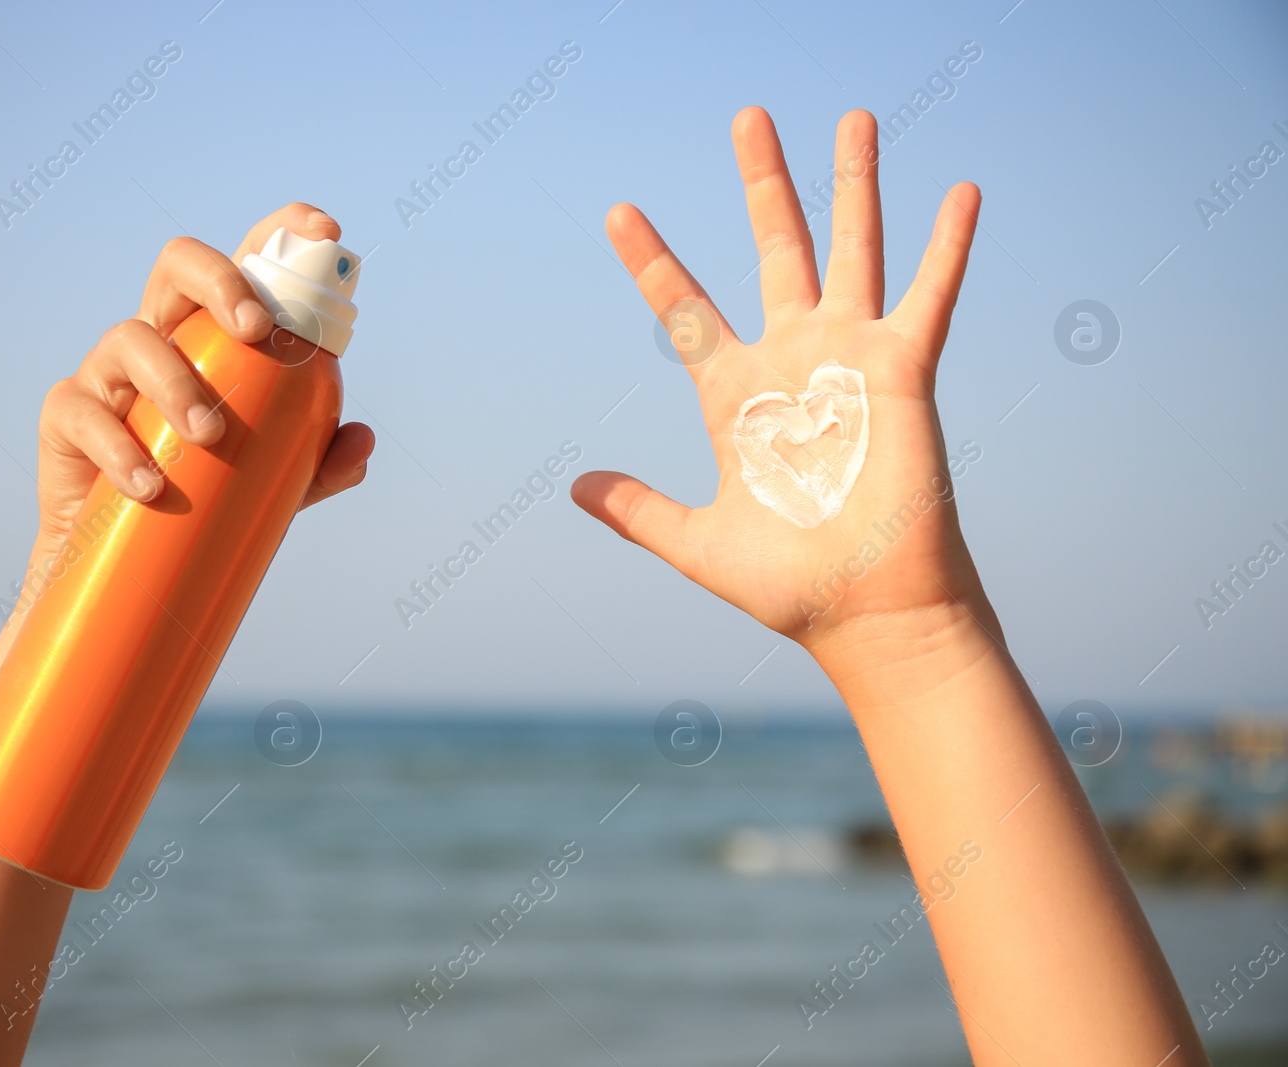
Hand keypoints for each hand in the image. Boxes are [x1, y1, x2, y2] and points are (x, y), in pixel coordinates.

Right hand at [32, 203, 375, 558]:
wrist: (129, 555)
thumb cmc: (208, 495)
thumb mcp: (277, 484)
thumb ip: (319, 463)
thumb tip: (360, 442)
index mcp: (214, 335)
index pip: (246, 262)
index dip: (282, 230)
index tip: (325, 232)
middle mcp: (161, 335)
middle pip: (180, 266)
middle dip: (221, 282)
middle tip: (256, 331)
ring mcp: (108, 370)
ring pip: (133, 339)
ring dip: (176, 383)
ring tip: (210, 437)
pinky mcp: (68, 416)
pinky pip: (85, 413)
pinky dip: (119, 449)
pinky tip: (150, 484)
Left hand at [572, 108, 987, 651]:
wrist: (865, 611)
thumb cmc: (790, 584)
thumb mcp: (696, 542)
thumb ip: (637, 511)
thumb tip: (574, 487)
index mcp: (736, 394)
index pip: (684, 310)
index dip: (651, 260)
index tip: (617, 212)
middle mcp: (793, 361)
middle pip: (773, 248)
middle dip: (761, 184)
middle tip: (746, 117)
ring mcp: (849, 359)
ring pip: (851, 249)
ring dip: (852, 183)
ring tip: (851, 116)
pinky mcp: (903, 372)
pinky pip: (930, 297)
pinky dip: (947, 245)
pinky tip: (962, 190)